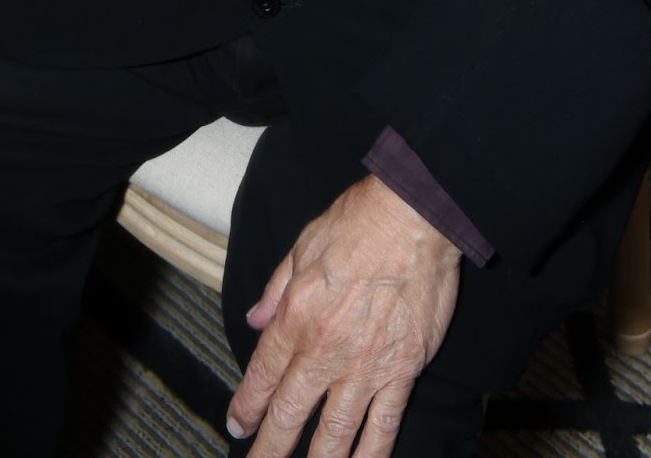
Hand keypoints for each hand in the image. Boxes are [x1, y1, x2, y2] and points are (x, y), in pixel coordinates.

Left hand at [227, 177, 460, 457]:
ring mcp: (366, 366)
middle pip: (292, 413)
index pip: (263, 376)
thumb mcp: (302, 246)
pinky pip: (384, 425)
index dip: (246, 407)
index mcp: (296, 317)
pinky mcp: (403, 370)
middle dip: (270, 447)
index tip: (237, 426)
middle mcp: (326, 350)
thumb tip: (254, 319)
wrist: (412, 217)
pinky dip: (371, 454)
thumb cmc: (356, 223)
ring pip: (336, 433)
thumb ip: (275, 289)